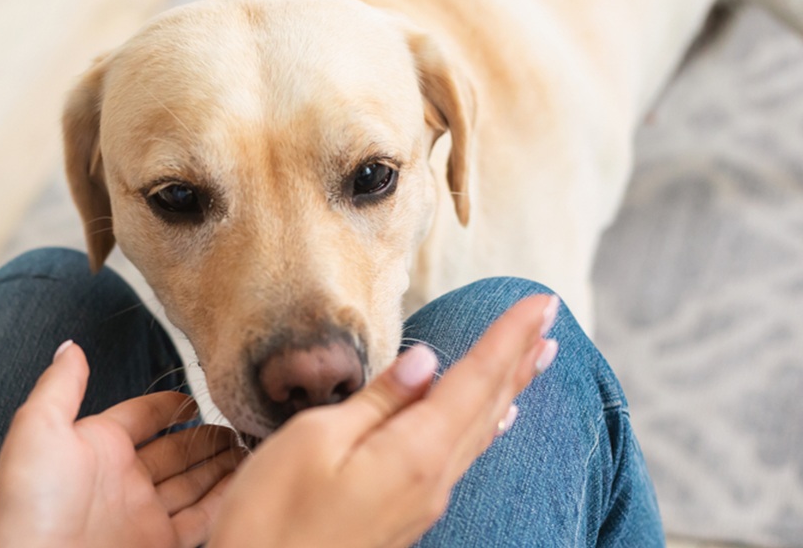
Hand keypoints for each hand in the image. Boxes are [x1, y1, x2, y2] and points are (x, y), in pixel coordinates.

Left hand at [0, 341, 243, 547]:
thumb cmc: (28, 501)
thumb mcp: (38, 427)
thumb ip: (60, 385)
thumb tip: (71, 345)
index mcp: (97, 447)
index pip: (143, 417)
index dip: (170, 405)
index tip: (199, 394)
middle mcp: (123, 480)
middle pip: (175, 451)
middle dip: (206, 436)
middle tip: (240, 421)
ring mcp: (143, 514)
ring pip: (193, 484)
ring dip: (221, 466)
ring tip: (253, 447)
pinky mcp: (160, 544)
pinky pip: (202, 519)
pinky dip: (225, 501)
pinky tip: (247, 482)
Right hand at [210, 294, 560, 547]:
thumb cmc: (272, 521)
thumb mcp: (314, 441)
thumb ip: (376, 400)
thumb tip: (425, 362)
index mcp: (413, 453)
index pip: (474, 379)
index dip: (509, 337)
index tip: (542, 302)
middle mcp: (431, 480)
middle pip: (487, 405)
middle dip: (520, 357)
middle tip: (551, 319)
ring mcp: (421, 503)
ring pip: (480, 432)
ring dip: (509, 388)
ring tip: (536, 358)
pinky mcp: (405, 517)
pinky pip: (460, 457)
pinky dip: (484, 424)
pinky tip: (493, 420)